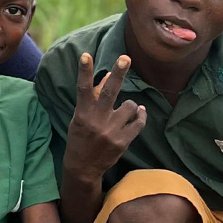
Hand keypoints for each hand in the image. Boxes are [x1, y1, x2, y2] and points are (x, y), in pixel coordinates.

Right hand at [64, 54, 146, 182]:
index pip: (83, 88)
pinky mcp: (122, 141)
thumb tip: (109, 75)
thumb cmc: (81, 137)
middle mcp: (96, 121)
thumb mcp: (82, 117)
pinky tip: (139, 112)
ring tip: (125, 110)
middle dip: (118, 74)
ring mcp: (110, 131)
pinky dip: (141, 115)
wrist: (83, 167)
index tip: (85, 55)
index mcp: (83, 113)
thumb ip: (95, 97)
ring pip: (129, 106)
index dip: (84, 71)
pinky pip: (138, 122)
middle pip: (109, 92)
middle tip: (125, 58)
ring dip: (130, 105)